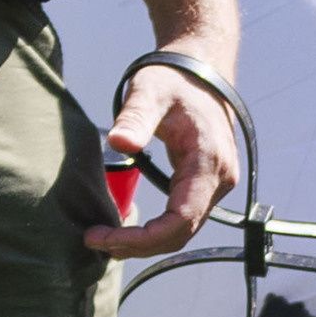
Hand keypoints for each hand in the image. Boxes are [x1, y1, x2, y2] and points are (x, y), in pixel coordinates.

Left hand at [87, 55, 239, 256]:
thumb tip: (117, 141)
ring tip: (105, 238)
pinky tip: (126, 227)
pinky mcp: (208, 185)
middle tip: (95, 240)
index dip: (142, 238)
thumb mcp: (150, 93)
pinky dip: (155, 230)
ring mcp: (217, 184)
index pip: (180, 220)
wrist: (201, 71)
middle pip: (181, 233)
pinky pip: (183, 219)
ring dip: (145, 242)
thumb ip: (135, 118)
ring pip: (183, 231)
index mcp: (208, 161)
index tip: (103, 236)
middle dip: (137, 245)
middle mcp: (220, 179)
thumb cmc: (174, 80)